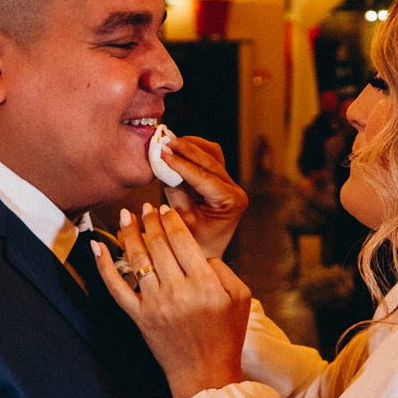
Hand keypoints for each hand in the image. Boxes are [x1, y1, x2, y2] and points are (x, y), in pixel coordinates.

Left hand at [93, 202, 250, 397]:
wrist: (205, 373)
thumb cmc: (226, 336)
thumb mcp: (240, 298)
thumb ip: (223, 270)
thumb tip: (199, 252)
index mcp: (205, 284)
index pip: (182, 240)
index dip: (171, 220)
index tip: (166, 209)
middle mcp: (178, 291)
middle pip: (158, 245)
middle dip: (150, 221)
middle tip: (146, 207)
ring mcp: (155, 304)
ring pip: (137, 259)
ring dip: (130, 233)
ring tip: (128, 216)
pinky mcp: (139, 317)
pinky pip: (115, 288)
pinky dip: (104, 265)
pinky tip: (98, 246)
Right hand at [156, 135, 248, 258]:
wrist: (203, 256)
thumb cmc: (193, 245)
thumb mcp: (181, 220)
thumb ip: (174, 191)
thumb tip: (163, 163)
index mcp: (232, 202)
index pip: (204, 177)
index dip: (181, 163)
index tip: (162, 152)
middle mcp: (234, 190)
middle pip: (210, 159)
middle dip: (185, 149)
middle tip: (163, 141)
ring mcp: (229, 183)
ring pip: (211, 153)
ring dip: (189, 146)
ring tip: (166, 142)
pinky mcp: (218, 180)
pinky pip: (206, 159)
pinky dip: (190, 152)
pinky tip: (173, 150)